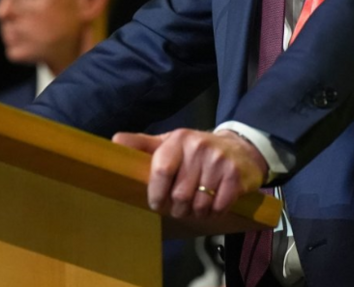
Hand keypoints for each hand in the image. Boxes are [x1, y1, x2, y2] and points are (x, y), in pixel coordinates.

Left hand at [113, 128, 266, 218]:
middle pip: (180, 194)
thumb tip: (115, 141)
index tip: (157, 203)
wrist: (239, 148)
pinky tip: (212, 205)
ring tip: (195, 206)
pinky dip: (213, 213)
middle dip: (177, 208)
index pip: (161, 171)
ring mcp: (219, 162)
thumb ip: (142, 144)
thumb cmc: (195, 150)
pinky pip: (218, 207)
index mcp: (178, 140)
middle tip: (179, 207)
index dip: (156, 194)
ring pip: (199, 204)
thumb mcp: (169, 143)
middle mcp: (198, 148)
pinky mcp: (236, 176)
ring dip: (196, 212)